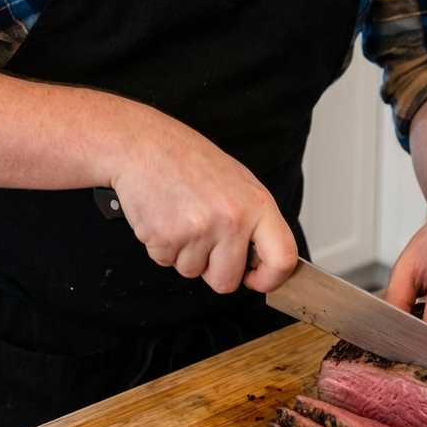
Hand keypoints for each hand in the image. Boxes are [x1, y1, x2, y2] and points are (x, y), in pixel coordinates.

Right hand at [109, 107, 297, 295]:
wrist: (143, 145)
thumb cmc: (188, 158)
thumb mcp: (238, 181)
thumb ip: (253, 220)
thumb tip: (261, 257)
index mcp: (256, 204)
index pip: (282, 257)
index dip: (270, 278)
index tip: (255, 278)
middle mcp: (231, 219)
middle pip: (227, 281)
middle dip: (212, 269)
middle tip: (202, 237)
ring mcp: (198, 230)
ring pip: (192, 272)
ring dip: (184, 253)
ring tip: (180, 216)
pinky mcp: (165, 238)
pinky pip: (165, 263)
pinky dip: (162, 246)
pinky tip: (164, 216)